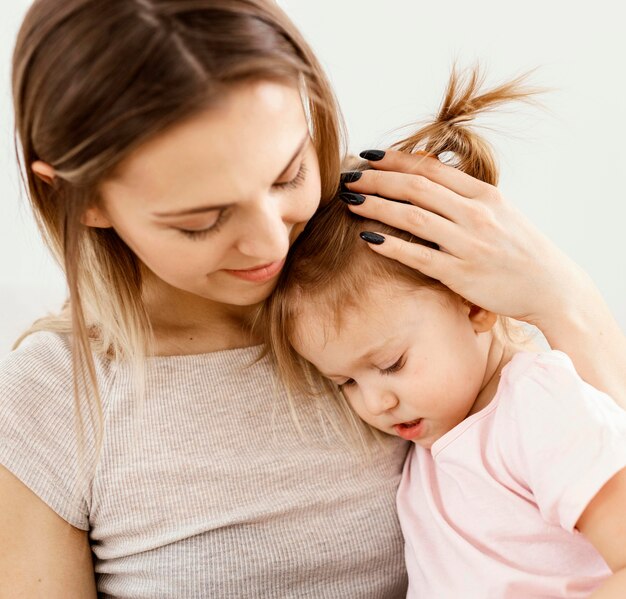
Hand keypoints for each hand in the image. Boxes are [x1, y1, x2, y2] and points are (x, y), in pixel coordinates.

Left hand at [343, 149, 625, 407]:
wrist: (550, 287)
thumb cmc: (520, 249)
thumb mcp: (500, 212)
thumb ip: (465, 196)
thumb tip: (429, 178)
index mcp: (484, 194)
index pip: (431, 169)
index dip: (396, 160)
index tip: (369, 156)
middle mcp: (475, 214)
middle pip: (415, 188)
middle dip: (377, 180)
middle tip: (349, 177)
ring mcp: (468, 244)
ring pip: (412, 217)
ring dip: (377, 206)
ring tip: (350, 201)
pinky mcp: (461, 274)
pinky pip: (418, 255)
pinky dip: (391, 244)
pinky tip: (368, 237)